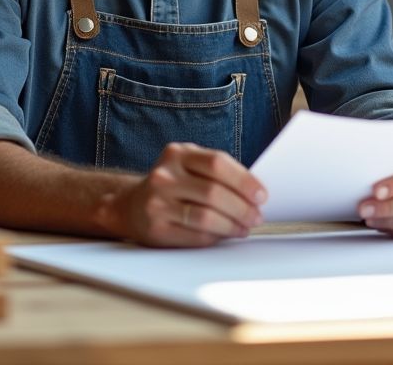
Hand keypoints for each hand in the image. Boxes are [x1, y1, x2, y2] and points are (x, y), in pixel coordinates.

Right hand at [119, 143, 266, 247]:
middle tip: (257, 216)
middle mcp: (164, 176)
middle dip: (242, 207)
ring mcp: (157, 203)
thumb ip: (216, 172)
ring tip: (245, 227)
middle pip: (214, 192)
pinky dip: (217, 237)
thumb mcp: (188, 166)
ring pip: (206, 217)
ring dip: (233, 225)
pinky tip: (226, 235)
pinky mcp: (156, 229)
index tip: (262, 195)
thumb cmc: (173, 185)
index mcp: (177, 154)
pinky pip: (196, 236)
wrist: (130, 206)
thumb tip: (255, 192)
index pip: (217, 163)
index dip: (244, 180)